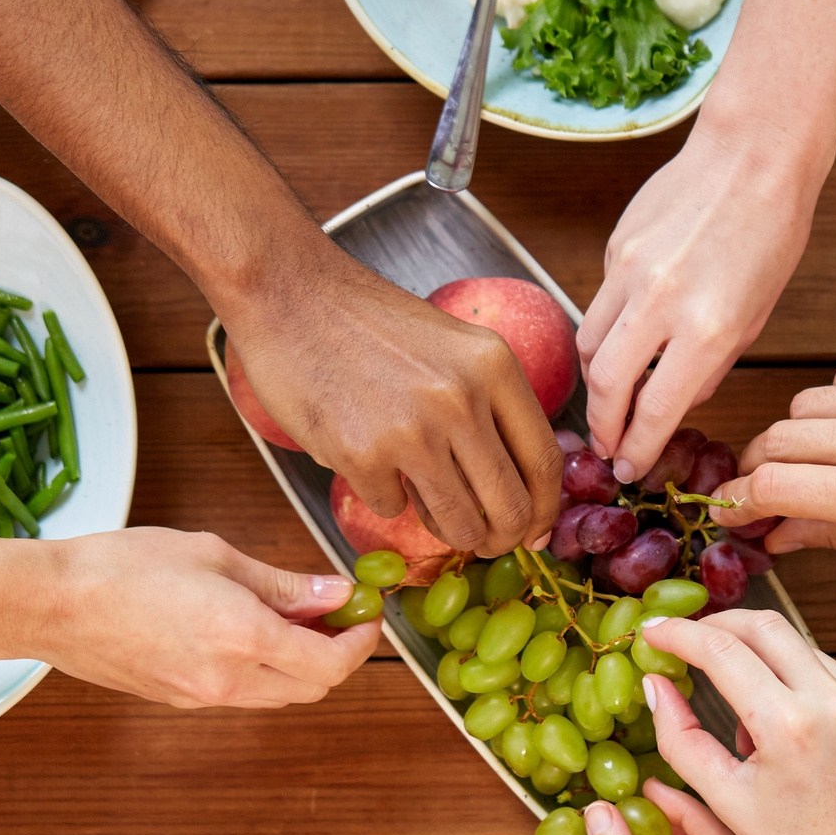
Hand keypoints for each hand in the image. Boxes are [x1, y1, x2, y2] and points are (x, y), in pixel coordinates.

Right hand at [32, 527, 378, 706]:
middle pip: (312, 687)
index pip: (331, 661)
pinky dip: (263, 671)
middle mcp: (228, 679)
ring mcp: (202, 697)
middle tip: (336, 614)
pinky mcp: (178, 700)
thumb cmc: (124, 567)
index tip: (366, 614)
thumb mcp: (214, 555)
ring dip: (301, 666)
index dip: (360, 641)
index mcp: (245, 638)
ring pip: (279, 696)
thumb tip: (335, 592)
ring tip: (292, 619)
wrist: (53, 603)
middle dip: (336, 654)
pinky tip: (250, 633)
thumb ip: (282, 583)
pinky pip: (242, 694)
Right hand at [226, 249, 561, 556]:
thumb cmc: (369, 322)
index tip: (535, 531)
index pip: (545, 461)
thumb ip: (490, 402)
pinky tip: (367, 459)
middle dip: (502, 538)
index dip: (545, 510)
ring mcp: (412, 430)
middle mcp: (462, 400)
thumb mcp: (454, 347)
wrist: (290, 292)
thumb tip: (520, 480)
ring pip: (459, 522)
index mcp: (494, 367)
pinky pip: (391, 507)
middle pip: (511, 505)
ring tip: (430, 509)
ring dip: (449, 530)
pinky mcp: (361, 455)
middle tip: (486, 542)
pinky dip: (383, 495)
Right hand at [577, 122, 818, 482]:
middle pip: (605, 386)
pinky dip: (606, 328)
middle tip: (608, 445)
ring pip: (588, 345)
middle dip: (602, 426)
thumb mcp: (758, 313)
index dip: (637, 448)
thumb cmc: (771, 230)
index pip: (655, 410)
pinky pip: (599, 303)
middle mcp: (660, 302)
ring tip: (610, 399)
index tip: (630, 468)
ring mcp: (629, 272)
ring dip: (596, 382)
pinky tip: (627, 332)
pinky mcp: (614, 247)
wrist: (753, 154)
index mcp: (707, 328)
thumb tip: (676, 397)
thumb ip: (712, 362)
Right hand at [636, 611, 835, 834]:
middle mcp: (835, 698)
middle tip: (690, 643)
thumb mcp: (729, 803)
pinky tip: (797, 731)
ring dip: (762, 662)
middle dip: (719, 625)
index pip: (722, 650)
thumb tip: (656, 684)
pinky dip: (800, 684)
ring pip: (798, 645)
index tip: (654, 631)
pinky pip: (829, 669)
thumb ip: (682, 740)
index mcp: (790, 726)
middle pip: (763, 624)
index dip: (680, 634)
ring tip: (753, 721)